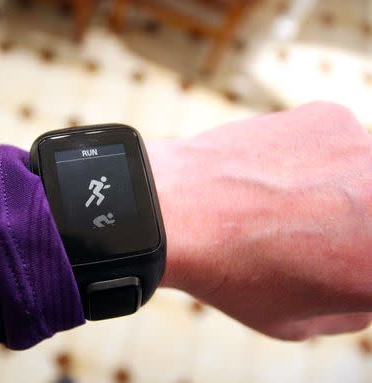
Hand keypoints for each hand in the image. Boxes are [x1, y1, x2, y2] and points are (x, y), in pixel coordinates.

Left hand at [149, 102, 371, 339]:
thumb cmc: (231, 275)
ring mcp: (367, 151)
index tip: (328, 260)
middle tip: (312, 232)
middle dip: (356, 230)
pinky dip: (314, 158)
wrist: (176, 212)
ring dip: (342, 189)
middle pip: (371, 217)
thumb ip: (350, 309)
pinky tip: (271, 173)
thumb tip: (362, 279)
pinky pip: (337, 143)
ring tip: (284, 203)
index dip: (352, 265)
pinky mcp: (334, 118)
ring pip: (365, 175)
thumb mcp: (296, 323)